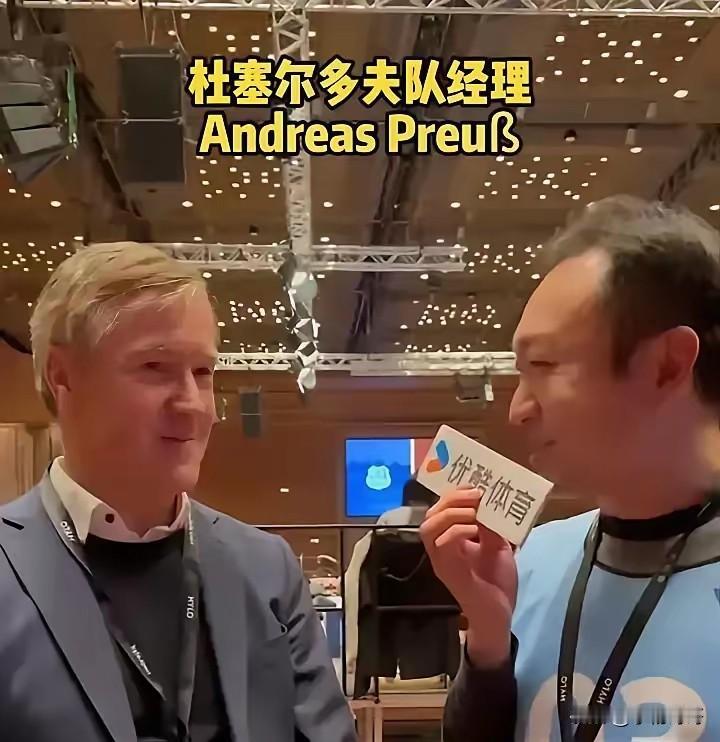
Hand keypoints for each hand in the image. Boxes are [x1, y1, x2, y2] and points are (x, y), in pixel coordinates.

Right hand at [420, 489, 517, 668]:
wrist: (499, 615)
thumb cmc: (497, 581)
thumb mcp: (497, 545)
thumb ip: (490, 525)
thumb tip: (488, 501)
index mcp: (451, 539)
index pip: (441, 509)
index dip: (454, 494)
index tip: (475, 487)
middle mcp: (440, 547)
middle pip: (431, 514)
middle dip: (452, 499)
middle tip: (476, 495)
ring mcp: (441, 559)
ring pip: (428, 527)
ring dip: (451, 513)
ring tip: (474, 510)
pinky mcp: (447, 570)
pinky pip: (442, 544)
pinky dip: (458, 530)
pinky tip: (475, 529)